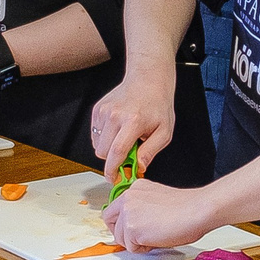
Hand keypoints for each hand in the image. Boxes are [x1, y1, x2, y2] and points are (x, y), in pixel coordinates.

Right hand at [91, 67, 176, 181]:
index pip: (116, 152)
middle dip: (113, 160)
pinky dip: (105, 138)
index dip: (112, 170)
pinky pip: (95, 135)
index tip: (113, 179)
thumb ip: (150, 151)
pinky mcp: (97, 109)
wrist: (148, 80)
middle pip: (103, 152)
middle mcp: (115, 115)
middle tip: (128, 155)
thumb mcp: (164, 132)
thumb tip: (139, 167)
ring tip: (125, 138)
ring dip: (109, 149)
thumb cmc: (158, 105)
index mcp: (133, 121)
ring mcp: (104, 111)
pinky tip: (118, 130)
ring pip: (97, 145)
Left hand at [100, 178, 216, 251]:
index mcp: (136, 188)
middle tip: (137, 239)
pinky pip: (131, 247)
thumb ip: (144, 207)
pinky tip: (158, 240)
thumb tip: (139, 224)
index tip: (131, 229)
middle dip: (121, 233)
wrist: (197, 210)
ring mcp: (128, 212)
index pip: (116, 207)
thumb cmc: (188, 207)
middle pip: (109, 220)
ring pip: (119, 237)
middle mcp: (128, 197)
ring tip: (155, 237)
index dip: (122, 222)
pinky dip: (143, 249)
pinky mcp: (131, 228)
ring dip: (135, 243)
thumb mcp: (159, 200)